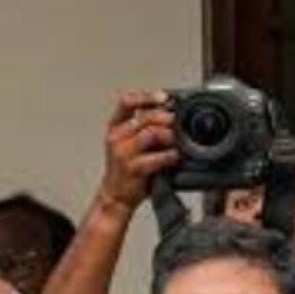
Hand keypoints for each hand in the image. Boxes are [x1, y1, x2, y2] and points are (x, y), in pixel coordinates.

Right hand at [99, 90, 178, 213]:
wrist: (116, 196)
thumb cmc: (127, 169)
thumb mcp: (129, 142)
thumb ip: (144, 126)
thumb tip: (170, 111)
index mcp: (115, 126)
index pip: (127, 102)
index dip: (146, 97)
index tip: (164, 98)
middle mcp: (117, 137)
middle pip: (146, 117)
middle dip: (167, 118)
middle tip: (179, 124)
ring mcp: (123, 153)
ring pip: (152, 133)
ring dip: (170, 136)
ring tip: (177, 142)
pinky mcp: (133, 168)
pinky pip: (157, 157)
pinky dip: (170, 156)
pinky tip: (175, 158)